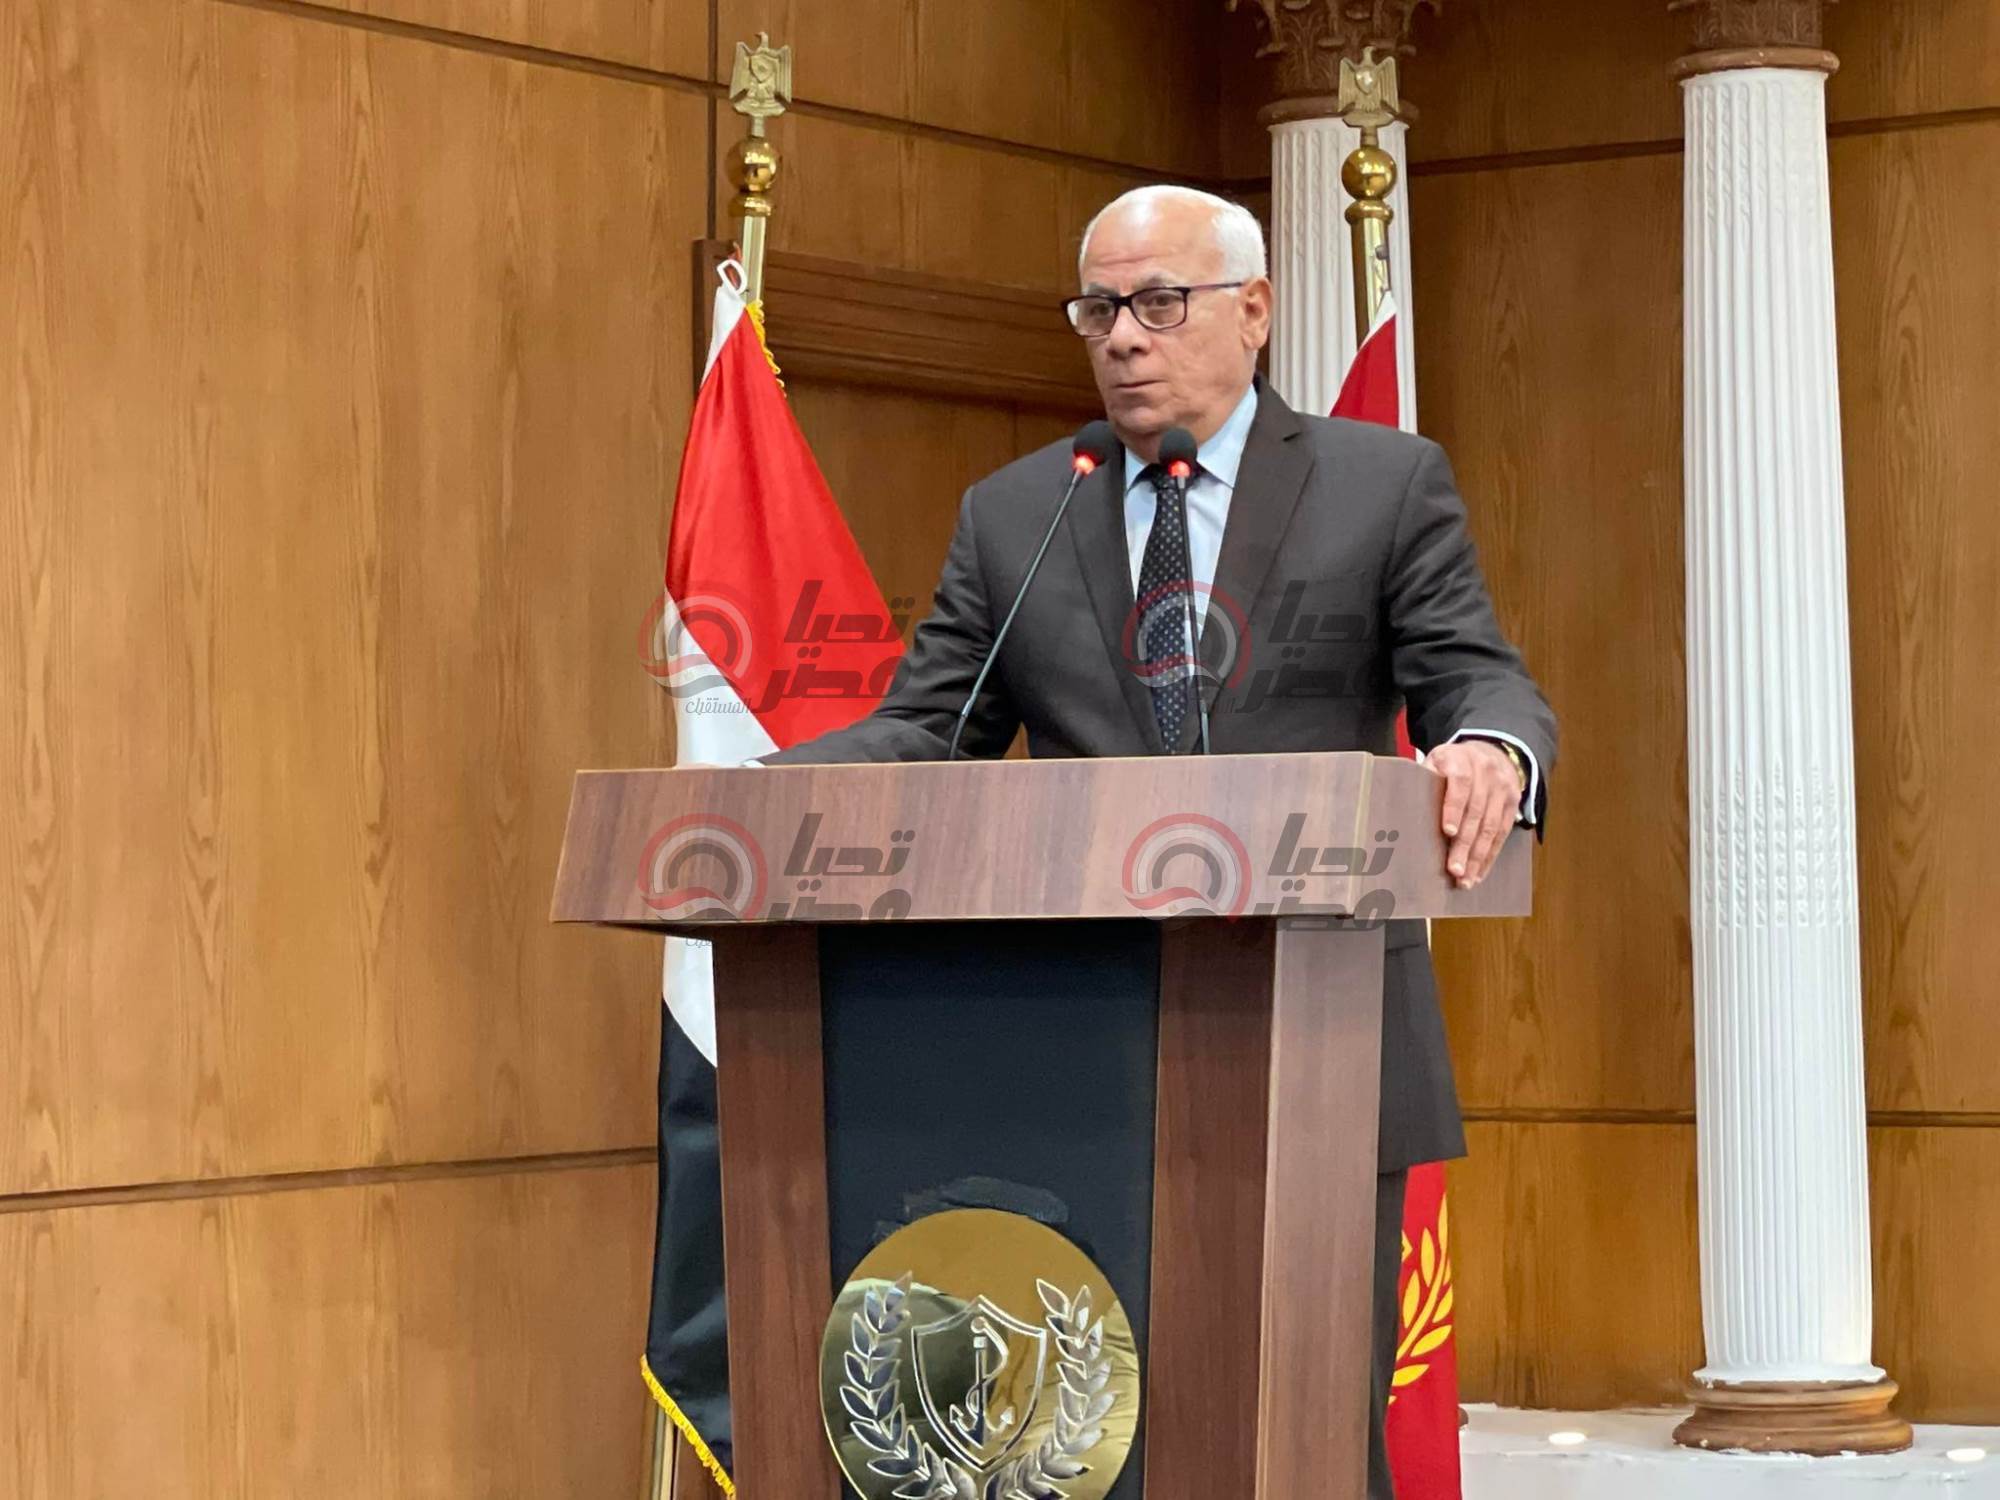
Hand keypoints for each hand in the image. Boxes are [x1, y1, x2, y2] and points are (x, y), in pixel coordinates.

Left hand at [1426, 739, 1523, 888]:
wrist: (1491, 751)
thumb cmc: (1452, 763)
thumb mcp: (1435, 761)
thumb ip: (1424, 780)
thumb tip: (1402, 812)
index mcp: (1460, 759)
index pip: (1460, 783)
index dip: (1454, 808)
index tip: (1447, 832)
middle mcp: (1485, 772)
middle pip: (1476, 812)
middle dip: (1465, 845)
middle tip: (1454, 870)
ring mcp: (1502, 788)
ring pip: (1491, 827)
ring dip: (1478, 857)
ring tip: (1466, 879)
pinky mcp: (1513, 802)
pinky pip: (1503, 833)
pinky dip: (1490, 855)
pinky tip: (1479, 872)